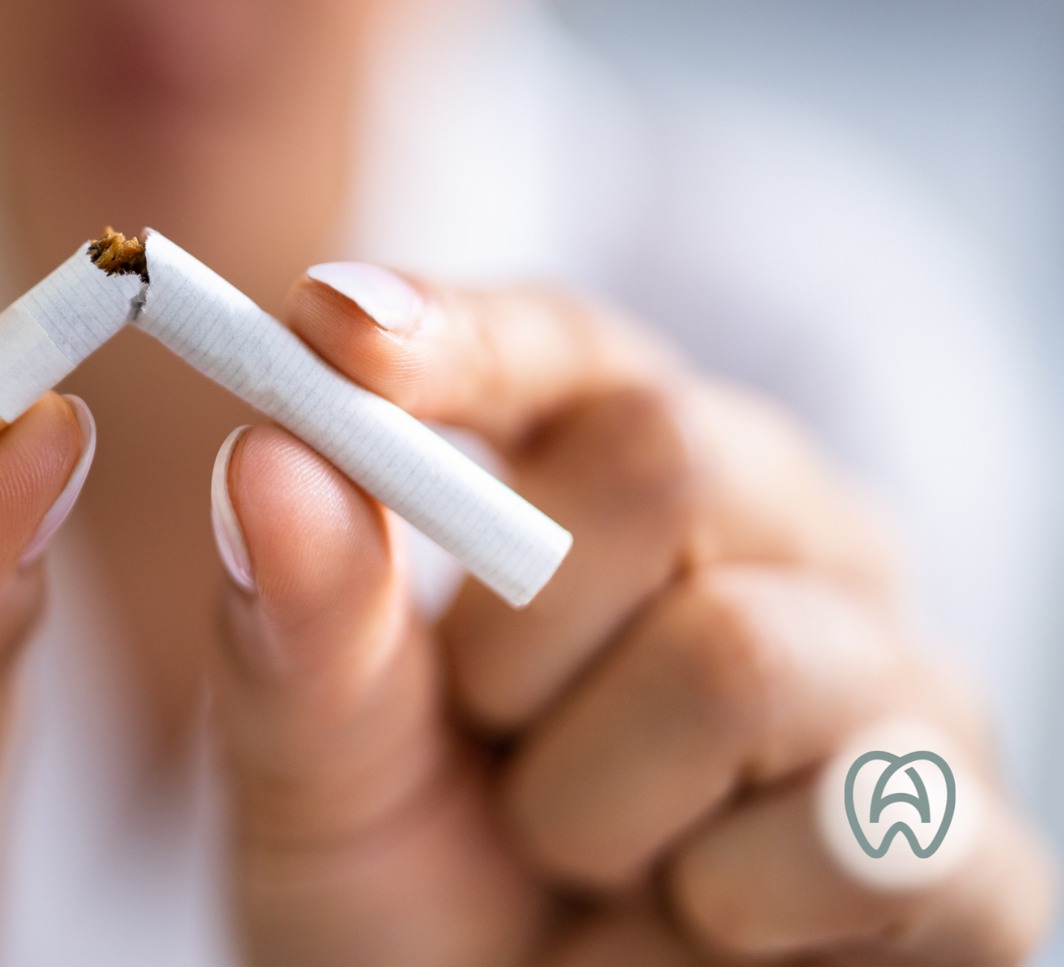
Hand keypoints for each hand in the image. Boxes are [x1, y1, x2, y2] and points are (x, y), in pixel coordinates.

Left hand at [209, 265, 1055, 965]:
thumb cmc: (407, 890)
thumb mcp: (314, 769)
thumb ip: (299, 623)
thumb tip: (270, 459)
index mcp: (621, 486)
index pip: (563, 348)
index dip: (457, 333)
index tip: (337, 337)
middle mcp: (782, 542)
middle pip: (669, 454)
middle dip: (515, 634)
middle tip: (488, 734)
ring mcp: (895, 685)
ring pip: (742, 653)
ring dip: (594, 795)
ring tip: (582, 849)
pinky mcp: (972, 850)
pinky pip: (853, 823)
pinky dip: (719, 902)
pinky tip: (700, 921)